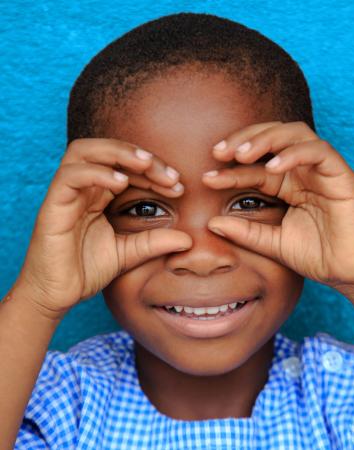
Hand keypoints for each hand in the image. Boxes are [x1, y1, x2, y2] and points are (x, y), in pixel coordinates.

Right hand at [13, 138, 191, 318]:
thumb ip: (154, 242)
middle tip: (170, 175)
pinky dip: (96, 173)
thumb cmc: (87, 270)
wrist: (57, 295)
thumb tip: (188, 239)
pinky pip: (70, 176)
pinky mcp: (52, 205)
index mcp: (99, 195)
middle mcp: (83, 188)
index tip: (179, 186)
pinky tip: (120, 183)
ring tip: (146, 164)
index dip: (154, 171)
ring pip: (85, 152)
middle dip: (142, 157)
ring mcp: (66, 194)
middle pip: (108, 151)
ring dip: (118, 153)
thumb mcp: (129, 253)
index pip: (127, 168)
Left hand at [203, 121, 353, 294]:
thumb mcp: (272, 243)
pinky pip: (319, 152)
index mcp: (287, 184)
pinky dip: (294, 154)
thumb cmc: (316, 255)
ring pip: (295, 134)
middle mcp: (303, 171)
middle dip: (245, 139)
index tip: (207, 178)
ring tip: (242, 154)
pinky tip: (272, 168)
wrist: (350, 274)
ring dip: (266, 139)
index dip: (230, 170)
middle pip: (273, 137)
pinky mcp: (342, 175)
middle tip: (219, 152)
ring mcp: (323, 170)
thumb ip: (245, 232)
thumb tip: (211, 223)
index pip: (255, 168)